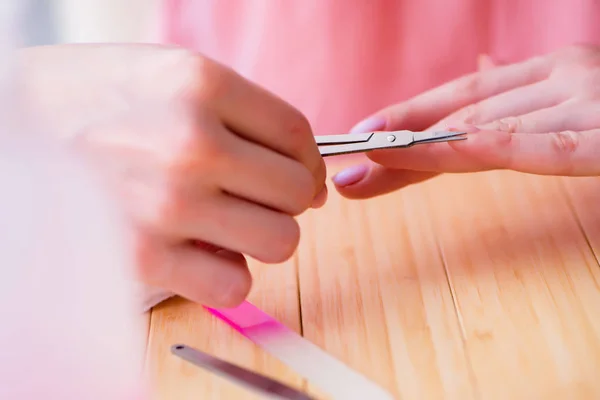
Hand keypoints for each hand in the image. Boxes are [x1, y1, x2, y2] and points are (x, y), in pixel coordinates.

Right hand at [19, 44, 326, 308]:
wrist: (7, 128)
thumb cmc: (90, 100)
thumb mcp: (166, 74)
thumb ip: (241, 113)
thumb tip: (307, 171)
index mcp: (201, 84)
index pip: (298, 135)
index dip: (308, 161)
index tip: (299, 174)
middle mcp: (191, 142)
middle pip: (297, 193)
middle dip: (284, 199)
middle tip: (252, 197)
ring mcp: (168, 203)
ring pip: (279, 242)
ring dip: (260, 238)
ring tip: (224, 224)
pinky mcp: (143, 258)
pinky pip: (234, 286)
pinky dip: (226, 275)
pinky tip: (198, 253)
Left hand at [333, 44, 599, 198]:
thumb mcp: (581, 97)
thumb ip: (528, 92)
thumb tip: (482, 67)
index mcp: (550, 71)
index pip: (464, 95)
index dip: (408, 115)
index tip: (362, 135)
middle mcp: (560, 77)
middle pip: (462, 115)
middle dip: (398, 142)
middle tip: (346, 170)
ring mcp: (582, 101)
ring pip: (484, 129)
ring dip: (418, 152)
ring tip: (367, 171)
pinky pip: (532, 147)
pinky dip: (477, 151)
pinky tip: (433, 157)